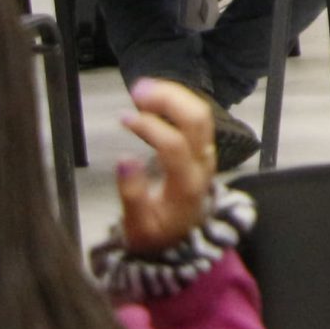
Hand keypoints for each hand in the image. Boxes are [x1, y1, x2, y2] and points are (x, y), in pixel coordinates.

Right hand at [115, 79, 217, 255]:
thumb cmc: (157, 234)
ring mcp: (206, 154)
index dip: (150, 127)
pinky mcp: (203, 148)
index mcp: (186, 184)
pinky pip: (197, 118)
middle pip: (197, 120)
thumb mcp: (138, 226)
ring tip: (142, 88)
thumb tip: (123, 160)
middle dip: (170, 99)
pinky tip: (154, 98)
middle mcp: (203, 164)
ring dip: (174, 95)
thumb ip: (132, 195)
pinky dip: (178, 102)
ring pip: (201, 114)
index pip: (174, 146)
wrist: (183, 239)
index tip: (124, 118)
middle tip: (137, 89)